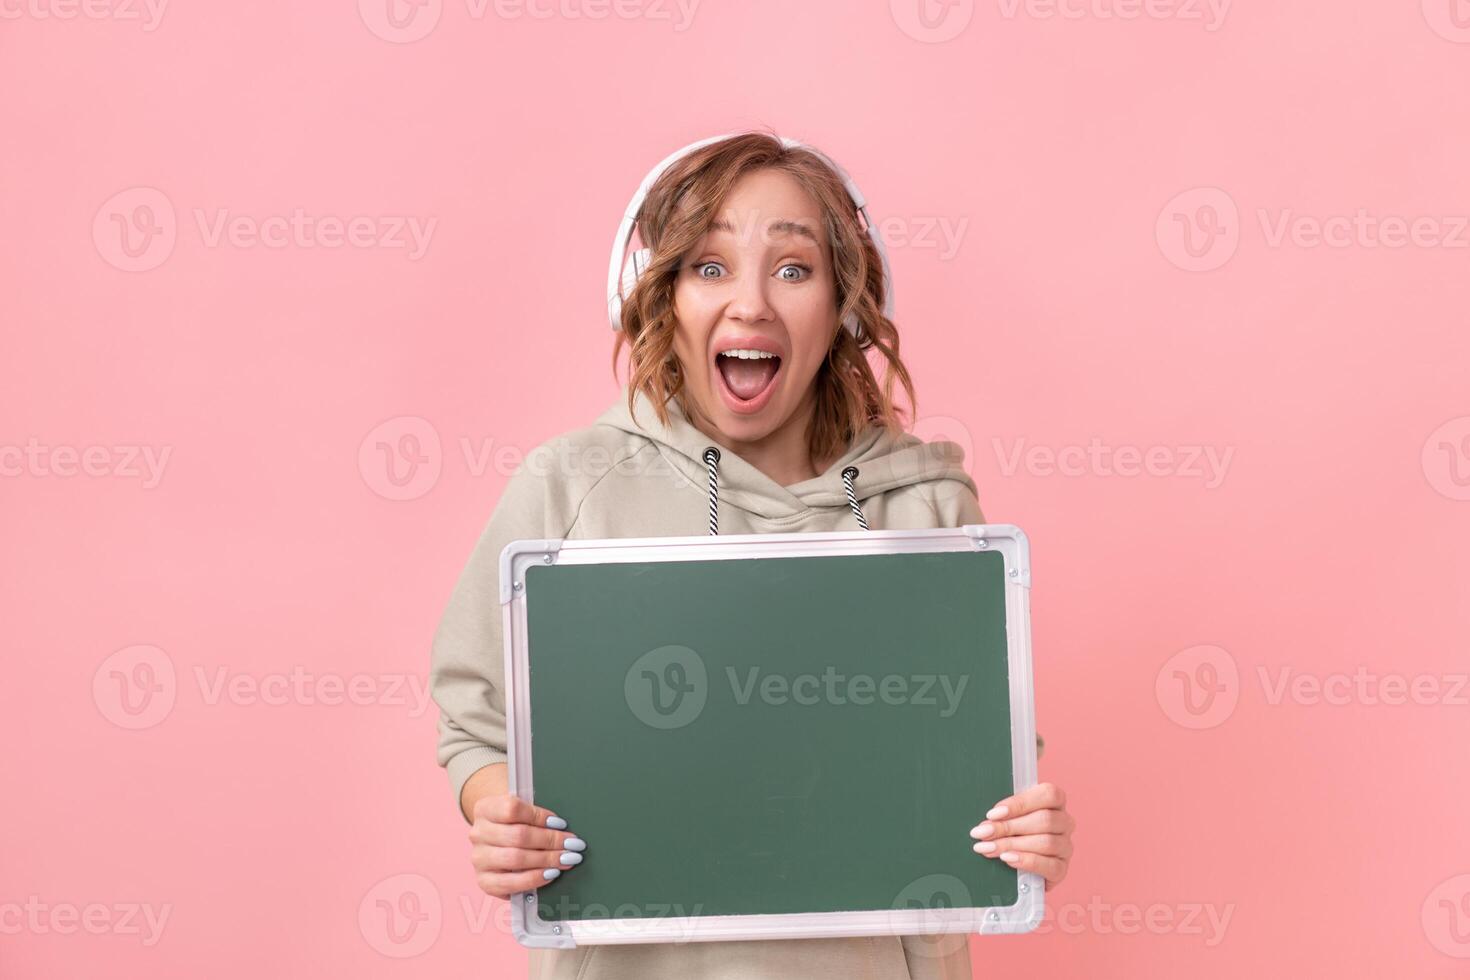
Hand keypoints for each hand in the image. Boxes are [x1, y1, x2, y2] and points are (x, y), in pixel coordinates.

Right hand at [468, 794, 586, 898]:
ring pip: (515, 858)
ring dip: (546, 859)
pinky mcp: (484, 881)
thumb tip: (563, 829)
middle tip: (573, 844)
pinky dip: (534, 878)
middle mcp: (478, 833)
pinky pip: (510, 883)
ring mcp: (479, 858)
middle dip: (551, 841)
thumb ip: (536, 816)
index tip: (561, 824)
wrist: (495, 841)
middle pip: (518, 835)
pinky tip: (550, 873)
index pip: (512, 809)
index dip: (539, 816)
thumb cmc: (514, 823)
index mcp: (485, 808)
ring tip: (566, 859)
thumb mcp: (521, 811)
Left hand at [970, 782, 1073, 887]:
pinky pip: (1049, 865)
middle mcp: (1065, 822)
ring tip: (989, 848)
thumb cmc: (1014, 833)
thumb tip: (987, 821)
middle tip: (983, 833)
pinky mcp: (1062, 868)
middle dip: (1008, 827)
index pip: (1048, 794)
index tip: (993, 814)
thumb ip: (1003, 814)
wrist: (1021, 869)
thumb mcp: (1009, 818)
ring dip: (1012, 845)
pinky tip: (1008, 859)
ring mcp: (1066, 846)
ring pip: (1046, 842)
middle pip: (1044, 820)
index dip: (1019, 803)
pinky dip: (1026, 861)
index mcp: (1055, 802)